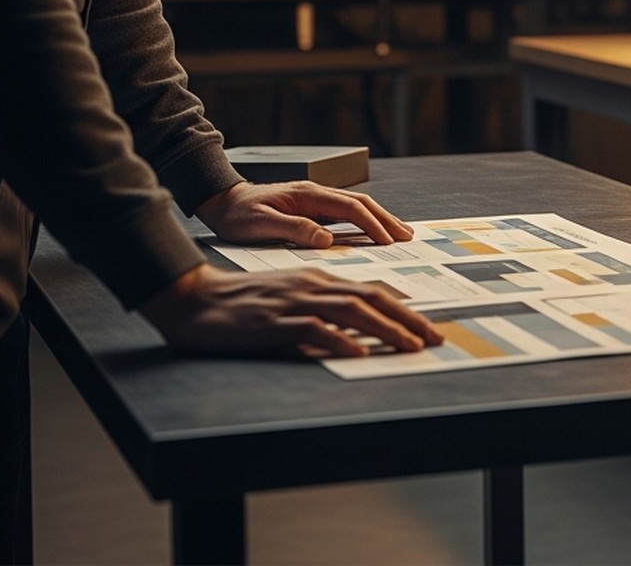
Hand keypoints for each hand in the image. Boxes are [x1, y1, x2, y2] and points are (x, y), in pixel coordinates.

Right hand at [139, 264, 444, 357]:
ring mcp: (295, 302)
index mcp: (319, 278)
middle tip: (434, 339)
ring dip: (387, 329)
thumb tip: (358, 333)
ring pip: (352, 311)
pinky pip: (315, 330)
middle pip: (371, 298)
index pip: (371, 290)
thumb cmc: (244, 304)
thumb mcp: (291, 299)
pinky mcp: (275, 321)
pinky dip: (341, 340)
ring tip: (411, 346)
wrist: (196, 300)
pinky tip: (360, 352)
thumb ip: (322, 310)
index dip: (403, 308)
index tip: (427, 327)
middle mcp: (313, 285)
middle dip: (409, 319)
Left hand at [196, 180, 415, 247]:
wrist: (222, 202)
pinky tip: (373, 232)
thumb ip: (293, 229)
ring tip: (400, 234)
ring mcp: (316, 199)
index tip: (388, 241)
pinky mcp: (313, 208)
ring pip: (357, 206)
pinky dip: (365, 221)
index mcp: (308, 195)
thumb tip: (328, 239)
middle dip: (387, 219)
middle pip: (362, 203)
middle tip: (408, 236)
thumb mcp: (260, 225)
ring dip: (380, 219)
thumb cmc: (237, 215)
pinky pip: (346, 213)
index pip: (350, 208)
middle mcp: (317, 193)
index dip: (372, 224)